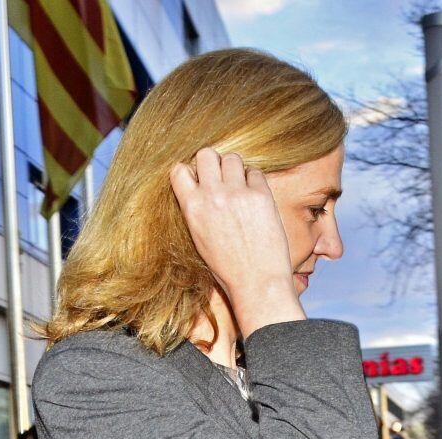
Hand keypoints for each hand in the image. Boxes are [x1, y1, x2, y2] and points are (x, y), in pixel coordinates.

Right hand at [170, 149, 304, 336]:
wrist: (256, 281)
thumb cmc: (227, 266)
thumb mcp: (199, 237)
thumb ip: (197, 209)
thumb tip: (201, 186)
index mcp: (191, 207)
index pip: (179, 169)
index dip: (191, 172)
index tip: (201, 182)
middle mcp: (212, 195)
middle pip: (206, 154)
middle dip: (214, 163)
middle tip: (223, 181)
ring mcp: (238, 193)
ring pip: (232, 158)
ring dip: (236, 169)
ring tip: (241, 188)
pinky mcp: (261, 196)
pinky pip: (256, 172)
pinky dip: (255, 181)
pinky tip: (256, 198)